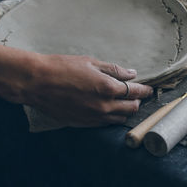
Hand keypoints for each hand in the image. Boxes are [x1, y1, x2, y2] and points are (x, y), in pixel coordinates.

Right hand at [0, 43, 152, 125]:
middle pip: (132, 108)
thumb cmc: (63, 67)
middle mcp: (104, 106)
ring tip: (124, 103)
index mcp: (108, 88)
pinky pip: (105, 124)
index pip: (136, 92)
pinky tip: (108, 109)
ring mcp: (94, 117)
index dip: (145, 90)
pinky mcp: (84, 123)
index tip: (149, 89)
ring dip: (126, 111)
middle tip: (137, 95)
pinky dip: (112, 117)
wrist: (37, 82)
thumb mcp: (91, 62)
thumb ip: (114, 70)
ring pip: (120, 119)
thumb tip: (132, 74)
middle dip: (138, 102)